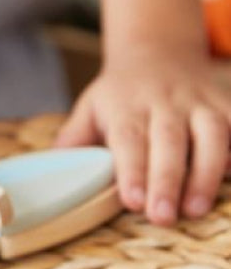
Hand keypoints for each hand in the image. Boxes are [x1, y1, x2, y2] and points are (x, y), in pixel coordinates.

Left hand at [56, 45, 230, 223]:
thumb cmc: (120, 94)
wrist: (158, 51)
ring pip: (211, 135)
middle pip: (169, 141)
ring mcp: (201, 103)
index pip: (129, 139)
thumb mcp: (90, 107)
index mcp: (127, 105)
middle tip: (163, 217)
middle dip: (167, 180)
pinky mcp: (228, 104)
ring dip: (205, 173)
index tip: (132, 201)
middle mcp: (166, 102)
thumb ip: (75, 139)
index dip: (132, 170)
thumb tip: (55, 172)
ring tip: (196, 209)